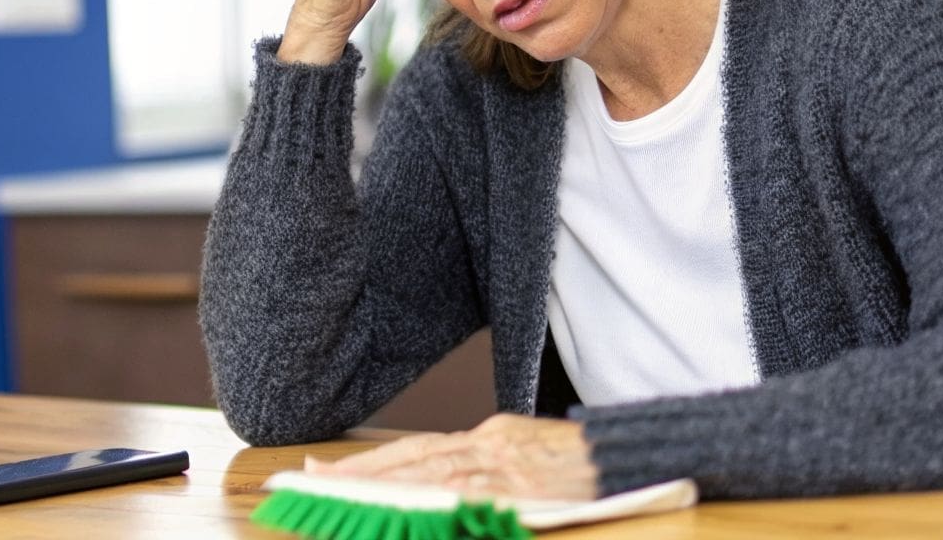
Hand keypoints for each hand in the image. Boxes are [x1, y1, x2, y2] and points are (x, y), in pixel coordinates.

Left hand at [303, 413, 597, 500]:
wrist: (634, 456)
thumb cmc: (582, 462)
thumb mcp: (525, 454)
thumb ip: (481, 467)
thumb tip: (434, 488)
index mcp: (488, 436)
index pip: (414, 450)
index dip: (367, 462)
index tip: (319, 471)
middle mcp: (490, 445)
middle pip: (411, 460)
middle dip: (358, 474)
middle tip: (308, 482)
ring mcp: (505, 466)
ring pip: (431, 478)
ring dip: (382, 489)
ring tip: (339, 498)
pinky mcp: (524, 487)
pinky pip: (470, 499)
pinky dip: (434, 503)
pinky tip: (405, 507)